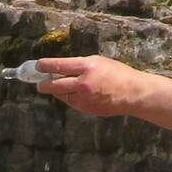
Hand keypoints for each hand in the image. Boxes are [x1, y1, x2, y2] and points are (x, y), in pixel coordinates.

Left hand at [30, 55, 161, 119]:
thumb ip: (79, 66)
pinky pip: (72, 102)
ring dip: (57, 91)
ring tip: (57, 86)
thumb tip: (61, 69)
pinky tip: (74, 93)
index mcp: (87, 67)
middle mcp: (83, 83)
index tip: (38, 65)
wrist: (132, 93)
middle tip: (39, 83)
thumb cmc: (117, 73)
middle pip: (54, 85)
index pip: (59, 65)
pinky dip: (69, 97)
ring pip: (61, 95)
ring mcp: (84, 98)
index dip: (45, 66)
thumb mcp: (98, 62)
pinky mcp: (86, 109)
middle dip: (43, 84)